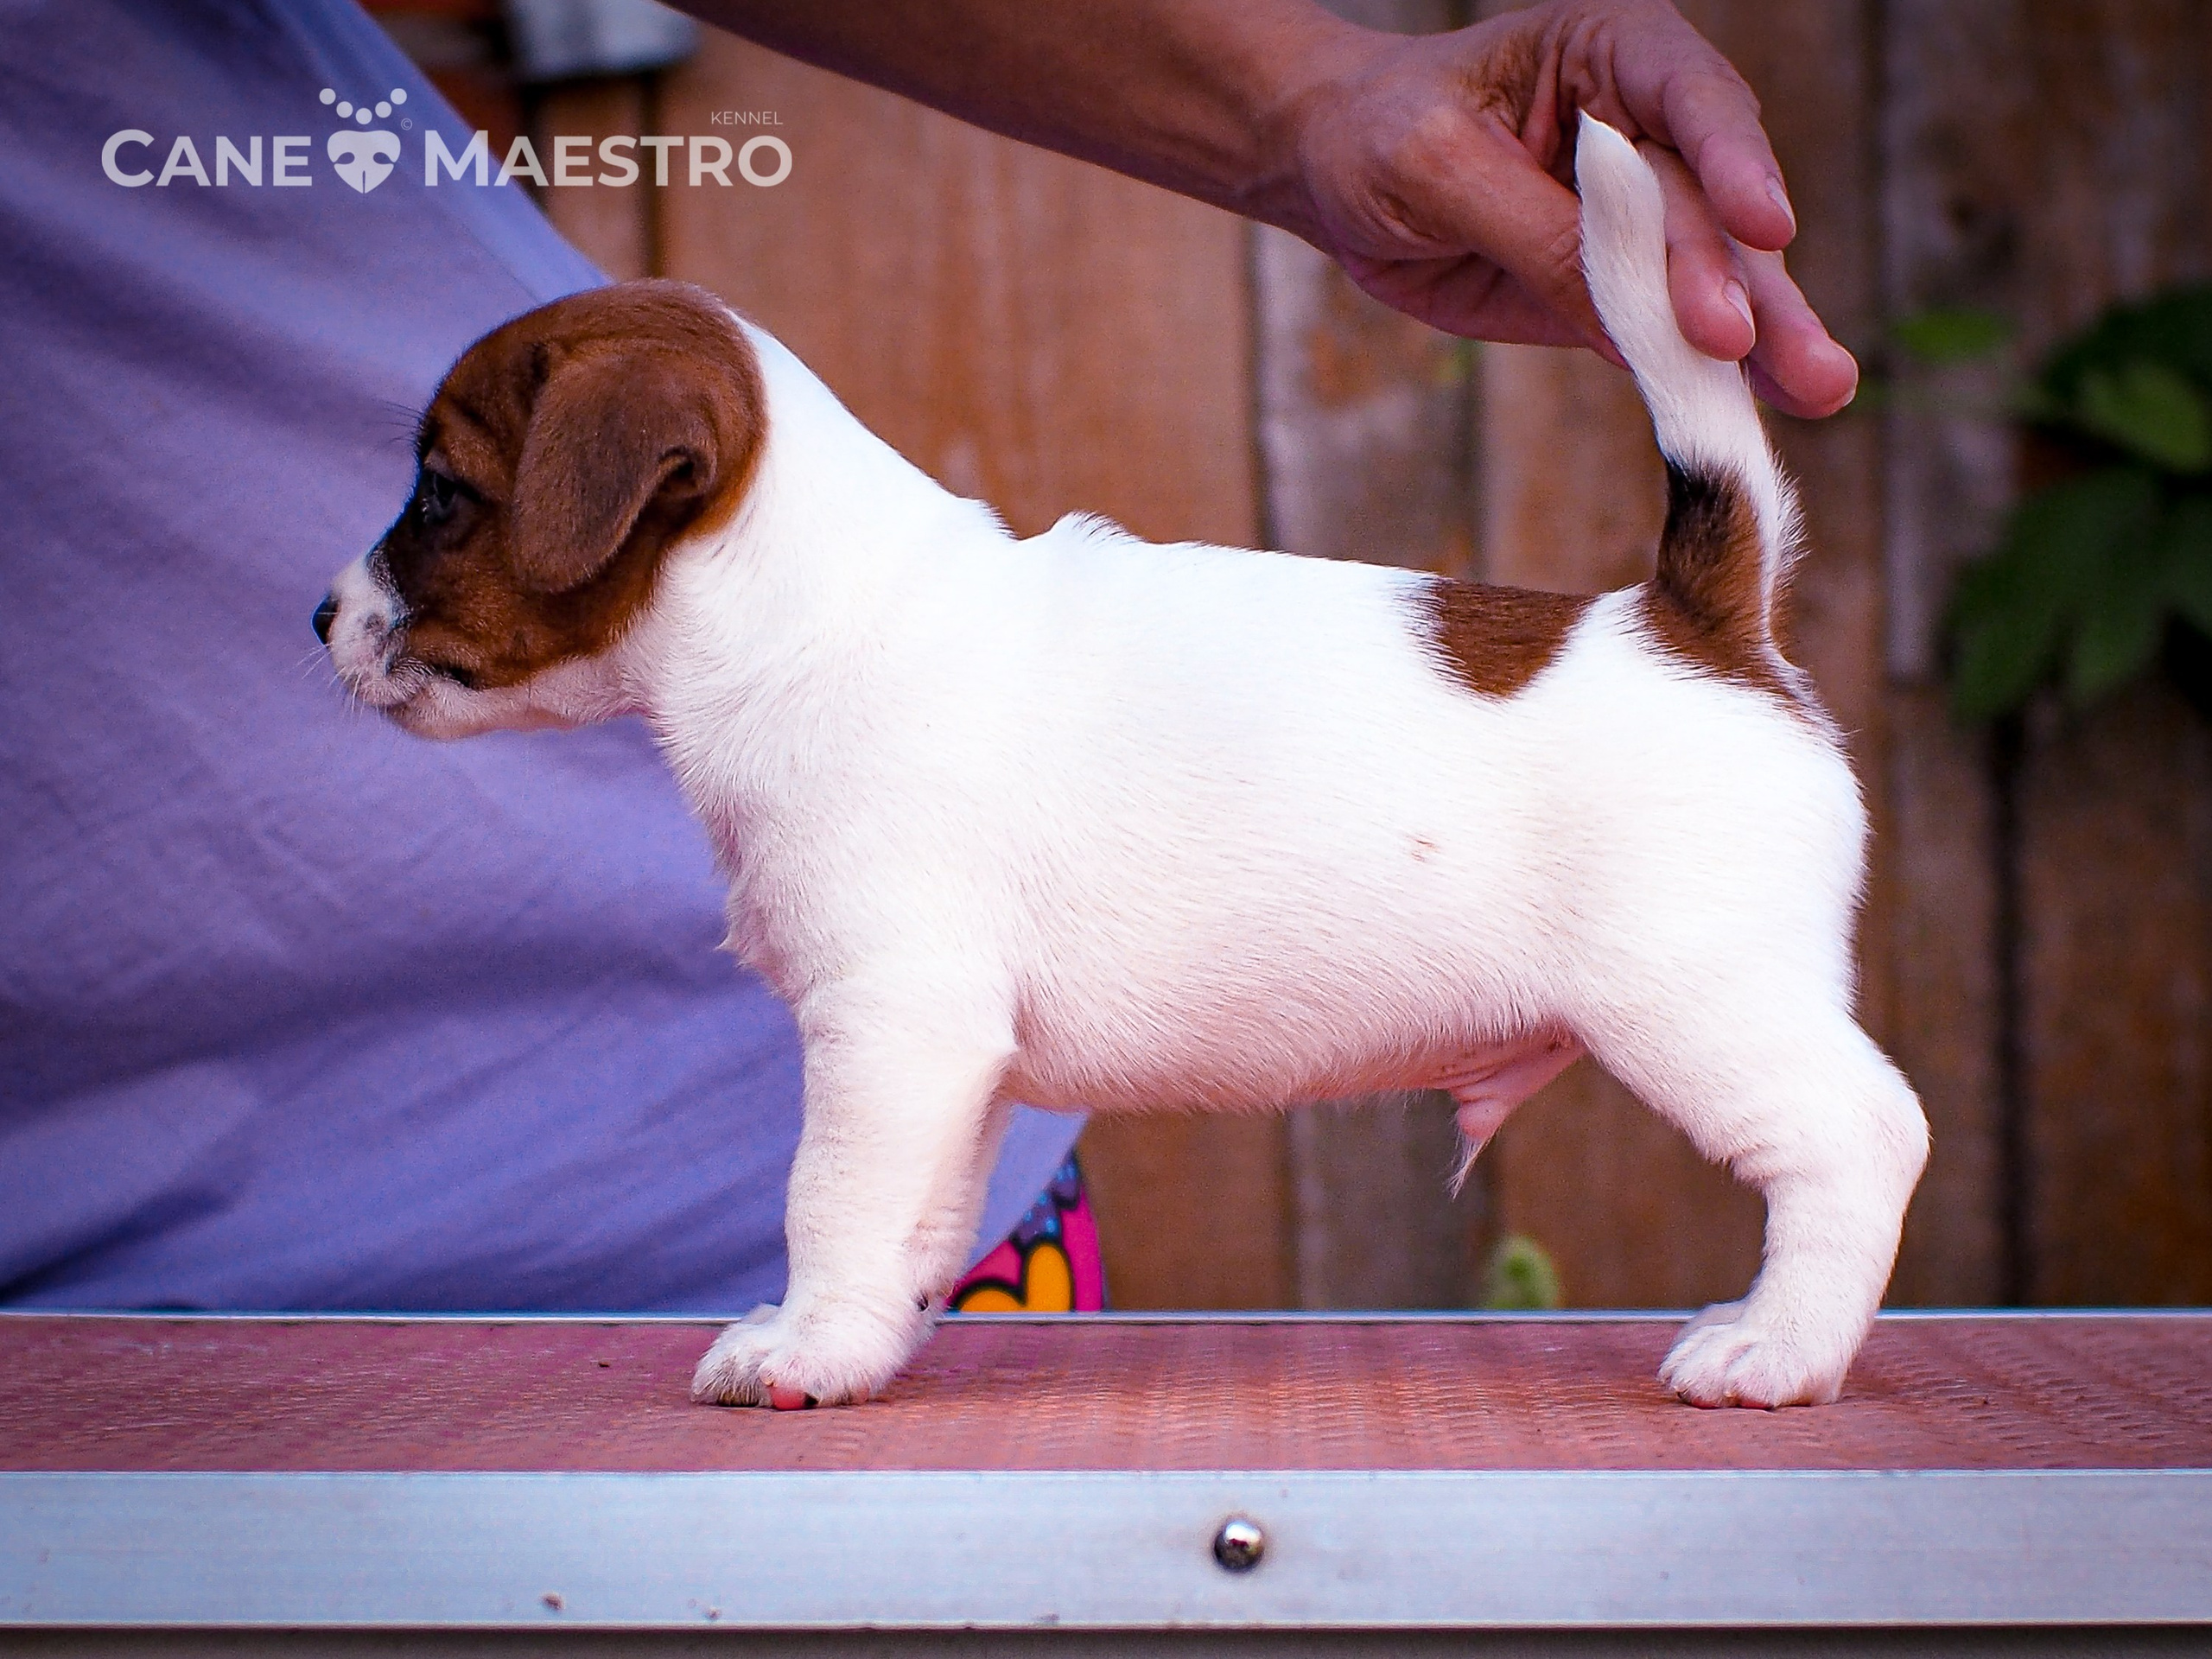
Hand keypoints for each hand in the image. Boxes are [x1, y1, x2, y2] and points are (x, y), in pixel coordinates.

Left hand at [1281, 0, 1858, 416]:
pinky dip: (1701, 374)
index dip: (1733, 163)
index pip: (1692, 99)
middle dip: (1753, 285)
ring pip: (1713, 277)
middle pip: (1717, 209)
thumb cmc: (1378, 132)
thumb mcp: (1438, 168)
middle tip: (1790, 356)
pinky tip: (1751, 409)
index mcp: (1613, 53)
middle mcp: (1648, 128)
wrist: (1328, 169)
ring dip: (1763, 339)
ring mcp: (1641, 216)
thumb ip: (1537, 233)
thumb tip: (1628, 318)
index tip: (1762, 227)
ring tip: (1817, 389)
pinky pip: (1663, 332)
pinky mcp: (1615, 289)